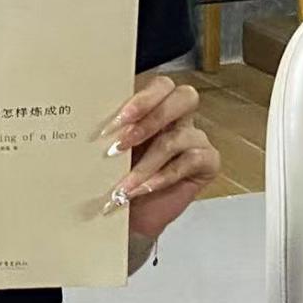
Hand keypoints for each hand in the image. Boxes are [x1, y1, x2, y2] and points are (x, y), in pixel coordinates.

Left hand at [104, 75, 218, 243]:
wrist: (131, 216)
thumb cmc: (119, 177)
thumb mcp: (112, 150)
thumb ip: (114, 130)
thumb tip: (94, 120)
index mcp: (157, 106)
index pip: (161, 86)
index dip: (142, 100)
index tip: (115, 123)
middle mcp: (179, 118)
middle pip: (185, 97)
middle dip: (152, 118)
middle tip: (123, 143)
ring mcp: (195, 139)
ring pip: (180, 136)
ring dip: (147, 162)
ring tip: (123, 183)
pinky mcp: (208, 162)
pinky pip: (192, 161)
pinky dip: (163, 177)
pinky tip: (142, 189)